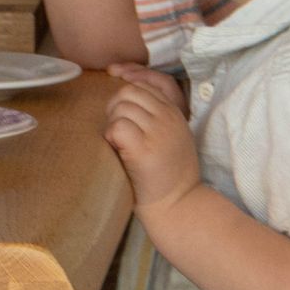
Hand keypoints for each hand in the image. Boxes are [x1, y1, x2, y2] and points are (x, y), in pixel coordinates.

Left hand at [104, 63, 201, 214]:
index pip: (146, 83)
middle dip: (115, 108)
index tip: (118, 111)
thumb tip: (125, 99)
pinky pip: (117, 127)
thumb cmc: (169, 175)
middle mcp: (168, 119)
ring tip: (118, 144)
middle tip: (116, 131)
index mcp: (175, 113)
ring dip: (112, 124)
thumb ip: (157, 117)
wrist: (179, 206)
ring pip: (121, 107)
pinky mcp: (144, 150)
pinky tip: (117, 151)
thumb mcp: (173, 138)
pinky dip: (111, 137)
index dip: (126, 92)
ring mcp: (158, 132)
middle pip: (129, 91)